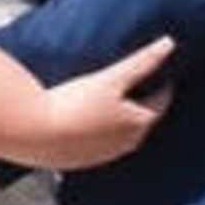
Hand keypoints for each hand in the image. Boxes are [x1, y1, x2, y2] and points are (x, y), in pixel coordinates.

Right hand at [27, 35, 173, 169]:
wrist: (35, 134)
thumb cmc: (75, 104)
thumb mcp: (111, 77)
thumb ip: (142, 61)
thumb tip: (170, 43)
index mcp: (139, 123)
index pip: (160, 101)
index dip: (161, 85)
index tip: (159, 73)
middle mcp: (126, 144)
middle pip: (141, 120)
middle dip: (141, 104)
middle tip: (137, 86)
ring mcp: (104, 155)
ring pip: (119, 135)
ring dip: (119, 121)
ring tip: (110, 103)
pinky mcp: (83, 161)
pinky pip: (98, 145)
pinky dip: (98, 132)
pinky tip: (85, 122)